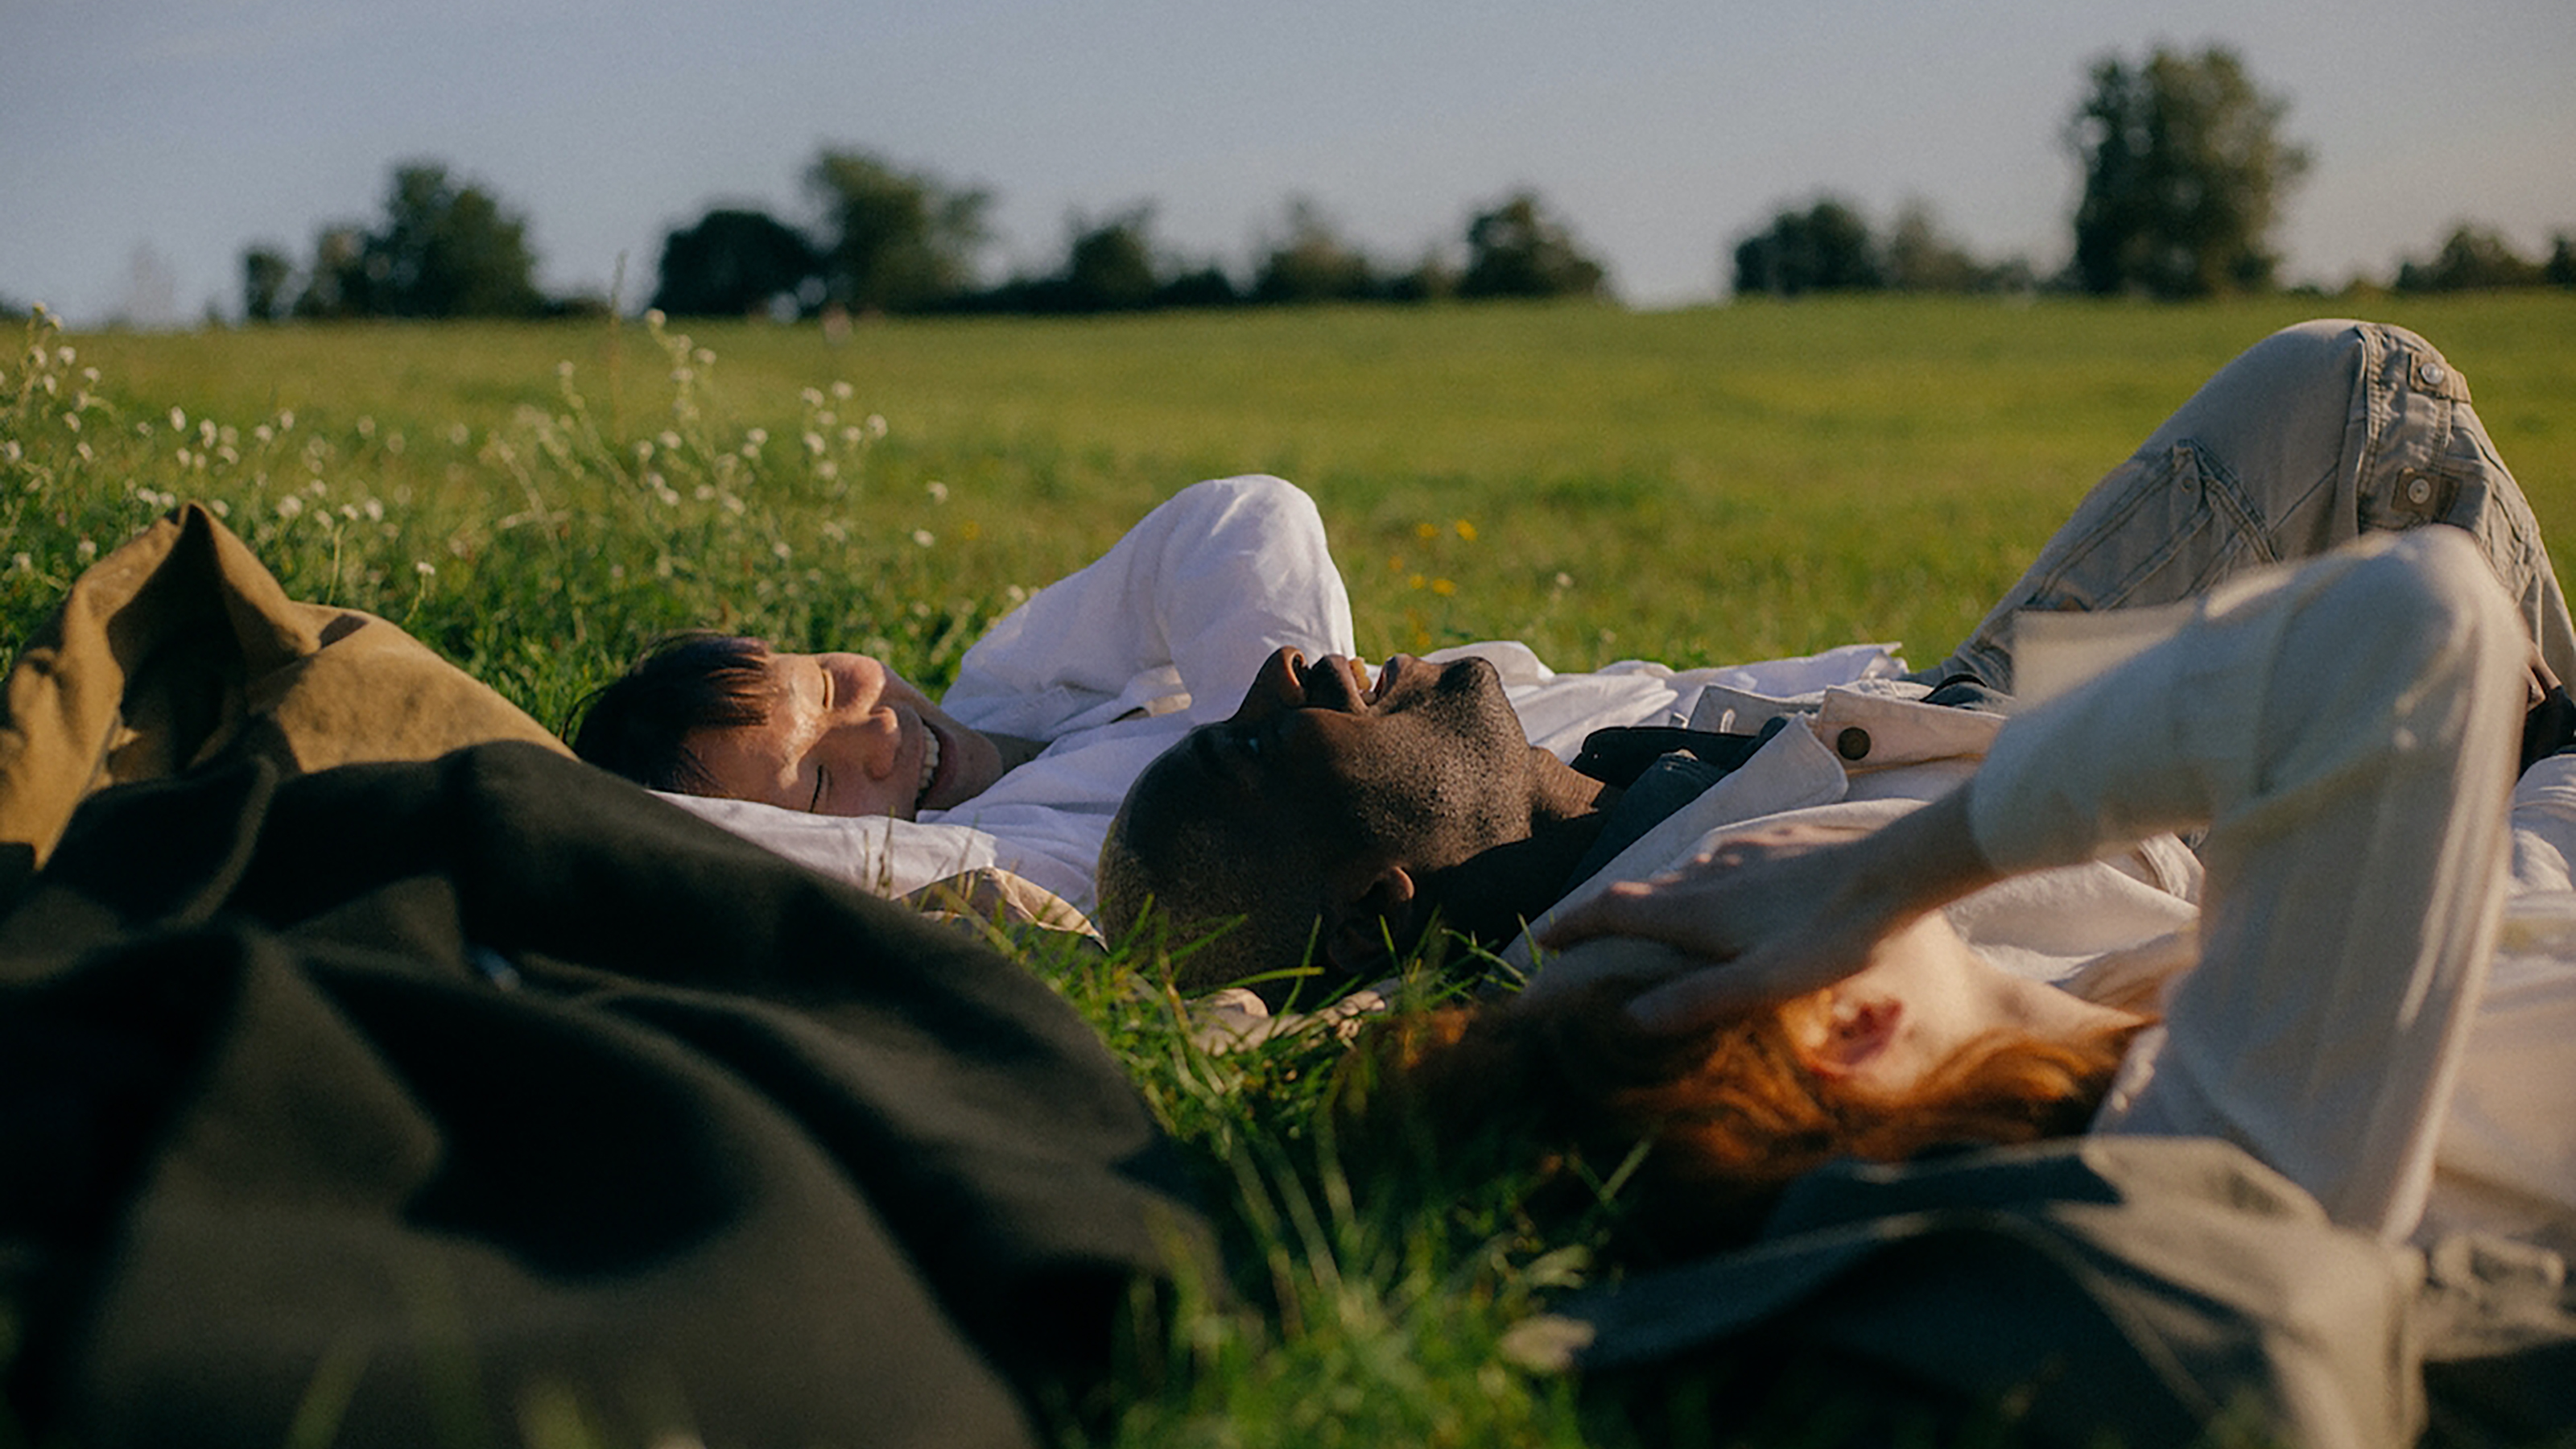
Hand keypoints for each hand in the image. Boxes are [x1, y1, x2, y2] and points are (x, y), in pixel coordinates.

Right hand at [1537, 821, 1887, 1030]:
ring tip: (1653, 918)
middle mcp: (1709, 872)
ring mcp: (1745, 852)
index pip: (1615, 910)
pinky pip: (1724, 859)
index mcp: (1697, 909)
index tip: (1544, 938)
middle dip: (1606, 912)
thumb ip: (1697, 1000)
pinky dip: (1703, 879)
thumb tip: (1628, 1018)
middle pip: (1639, 890)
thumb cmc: (1834, 937)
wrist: (1897, 871)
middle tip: (1586, 934)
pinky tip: (1726, 886)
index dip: (1574, 923)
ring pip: (1682, 872)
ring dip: (1656, 896)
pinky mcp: (1780, 841)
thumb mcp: (1765, 983)